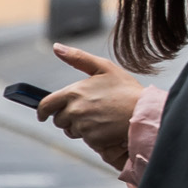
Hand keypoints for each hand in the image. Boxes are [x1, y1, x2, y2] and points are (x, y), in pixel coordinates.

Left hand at [39, 44, 144, 169]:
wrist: (144, 112)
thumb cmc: (126, 89)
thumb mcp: (104, 67)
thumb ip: (78, 57)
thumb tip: (56, 47)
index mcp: (73, 92)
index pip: (46, 105)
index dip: (42, 110)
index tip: (43, 114)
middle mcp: (74, 111)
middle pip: (59, 120)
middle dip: (67, 118)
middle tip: (86, 112)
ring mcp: (83, 127)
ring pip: (72, 131)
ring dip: (80, 127)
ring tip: (99, 119)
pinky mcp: (92, 140)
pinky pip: (86, 140)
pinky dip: (93, 136)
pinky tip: (106, 128)